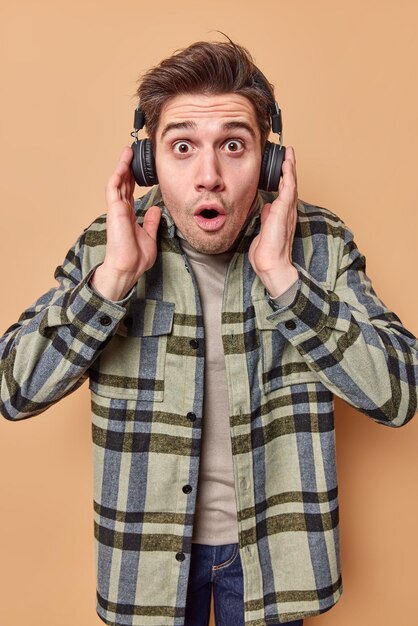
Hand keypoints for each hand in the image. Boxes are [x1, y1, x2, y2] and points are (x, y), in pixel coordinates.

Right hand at [90, 146, 160, 300]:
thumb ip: (151, 222)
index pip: (129, 192)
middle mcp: (121, 211)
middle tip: (131, 153)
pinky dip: (118, 175)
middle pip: (123, 184)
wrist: (128, 267)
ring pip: (117, 182)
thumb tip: (155, 210)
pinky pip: (114, 188)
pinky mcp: (114, 210)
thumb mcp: (150, 236)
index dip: (133, 179)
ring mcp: (117, 210)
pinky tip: (123, 164)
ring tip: (127, 152)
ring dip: (121, 167)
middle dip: (127, 168)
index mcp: (128, 216)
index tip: (138, 168)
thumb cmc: (135, 257)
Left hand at [248, 146, 298, 297]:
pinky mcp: (284, 210)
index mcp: (281, 216)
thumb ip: (267, 218)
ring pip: (291, 183)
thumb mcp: (263, 231)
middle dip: (289, 169)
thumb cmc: (267, 254)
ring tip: (289, 153)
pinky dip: (288, 173)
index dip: (283, 180)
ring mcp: (287, 210)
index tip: (282, 168)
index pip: (283, 194)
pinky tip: (287, 162)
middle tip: (288, 154)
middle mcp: (287, 211)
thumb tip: (267, 208)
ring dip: (290, 167)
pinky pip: (289, 187)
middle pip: (290, 185)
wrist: (271, 264)